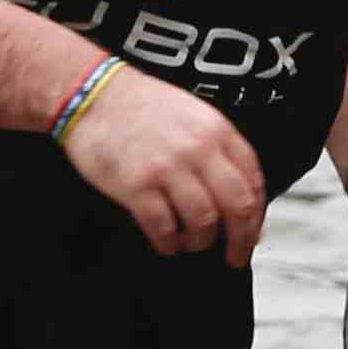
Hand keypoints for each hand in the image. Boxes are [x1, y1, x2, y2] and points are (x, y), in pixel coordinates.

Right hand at [62, 67, 264, 264]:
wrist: (91, 93)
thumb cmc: (138, 105)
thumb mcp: (193, 114)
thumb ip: (217, 148)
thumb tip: (234, 195)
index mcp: (217, 130)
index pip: (254, 182)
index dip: (256, 217)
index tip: (251, 234)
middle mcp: (198, 149)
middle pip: (237, 207)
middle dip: (240, 240)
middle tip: (235, 256)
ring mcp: (167, 168)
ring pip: (203, 222)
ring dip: (199, 241)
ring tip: (189, 242)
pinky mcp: (136, 186)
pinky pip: (164, 228)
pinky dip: (169, 243)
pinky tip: (166, 242)